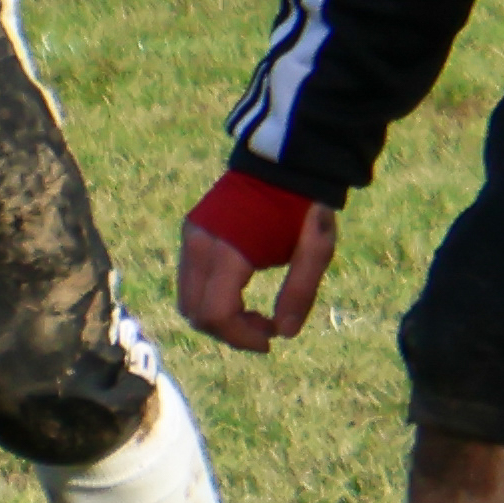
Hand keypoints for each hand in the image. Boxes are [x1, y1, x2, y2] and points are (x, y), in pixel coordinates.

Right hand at [176, 168, 340, 351]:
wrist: (284, 163)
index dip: (241, 337)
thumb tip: (284, 334)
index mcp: (229, 251)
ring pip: (187, 300)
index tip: (271, 340)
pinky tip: (241, 296)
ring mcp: (190, 236)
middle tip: (265, 329)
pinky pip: (190, 281)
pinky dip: (210, 300)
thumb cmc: (304, 206)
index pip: (216, 314)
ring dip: (217, 318)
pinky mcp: (191, 232)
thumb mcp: (316, 250)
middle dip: (228, 332)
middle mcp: (199, 244)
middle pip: (194, 313)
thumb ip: (301, 292)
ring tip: (254, 315)